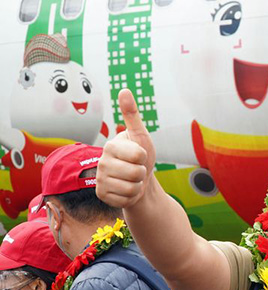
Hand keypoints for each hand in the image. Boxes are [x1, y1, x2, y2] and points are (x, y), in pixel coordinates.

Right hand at [96, 89, 156, 207]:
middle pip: (135, 173)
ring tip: (132, 179)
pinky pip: (125, 199)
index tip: (139, 155)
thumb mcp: (140, 136)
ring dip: (137, 185)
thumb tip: (124, 90)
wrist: (139, 180)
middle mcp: (101, 162)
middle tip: (136, 170)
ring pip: (131, 188)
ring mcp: (100, 180)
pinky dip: (131, 196)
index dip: (144, 157)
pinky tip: (126, 190)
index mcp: (110, 146)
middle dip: (142, 173)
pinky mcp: (102, 195)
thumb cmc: (141, 156)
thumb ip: (132, 115)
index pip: (138, 155)